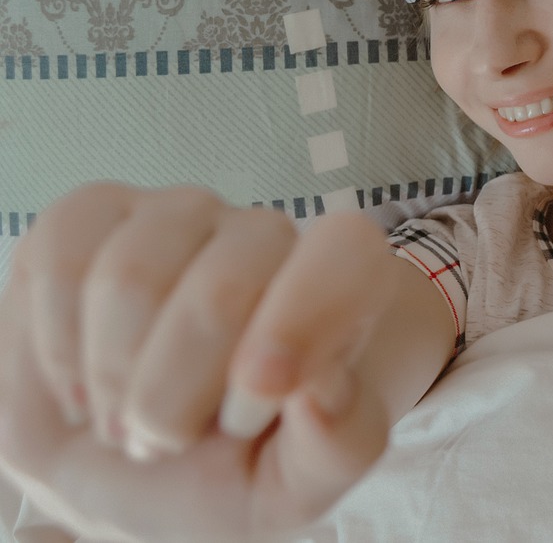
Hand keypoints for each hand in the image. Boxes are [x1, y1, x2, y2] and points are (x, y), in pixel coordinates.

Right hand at [0, 183, 400, 541]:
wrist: (125, 466)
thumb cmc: (226, 470)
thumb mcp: (292, 487)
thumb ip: (336, 445)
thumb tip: (321, 388)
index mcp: (343, 284)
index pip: (345, 251)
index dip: (300, 318)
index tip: (253, 398)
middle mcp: (268, 235)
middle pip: (222, 288)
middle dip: (175, 396)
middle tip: (167, 441)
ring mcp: (180, 214)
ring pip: (133, 276)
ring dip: (112, 378)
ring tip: (125, 415)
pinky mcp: (95, 214)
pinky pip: (64, 260)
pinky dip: (57, 346)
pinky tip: (79, 381)